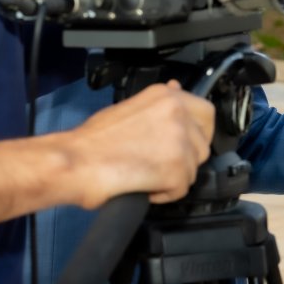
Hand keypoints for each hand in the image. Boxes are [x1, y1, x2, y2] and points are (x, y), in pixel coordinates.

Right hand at [56, 82, 215, 207]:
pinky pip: (180, 190)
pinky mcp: (177, 170)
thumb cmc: (93, 140)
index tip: (187, 141)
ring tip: (144, 173)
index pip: (206, 113)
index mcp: (166, 96)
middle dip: (186, 158)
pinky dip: (163, 194)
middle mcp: (178, 114)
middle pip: (202, 145)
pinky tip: (143, 185)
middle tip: (161, 163)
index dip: (198, 132)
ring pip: (193, 169)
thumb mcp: (130, 108)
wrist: (76, 161)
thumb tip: (176, 90)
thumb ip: (159, 105)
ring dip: (172, 177)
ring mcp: (180, 142)